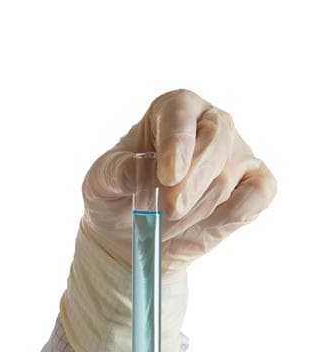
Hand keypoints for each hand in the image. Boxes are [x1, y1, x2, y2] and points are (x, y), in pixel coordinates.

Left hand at [81, 89, 276, 273]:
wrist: (132, 233)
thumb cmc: (116, 196)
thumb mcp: (100, 183)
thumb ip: (116, 172)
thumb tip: (140, 171)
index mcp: (171, 110)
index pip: (180, 112)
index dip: (177, 143)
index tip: (167, 176)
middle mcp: (209, 123)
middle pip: (215, 140)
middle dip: (193, 180)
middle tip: (172, 208)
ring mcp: (236, 152)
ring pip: (230, 174)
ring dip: (197, 208)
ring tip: (167, 222)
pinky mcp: (253, 182)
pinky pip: (259, 192)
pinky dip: (236, 212)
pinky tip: (209, 222)